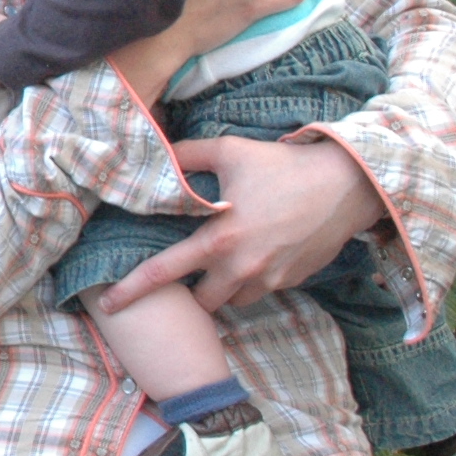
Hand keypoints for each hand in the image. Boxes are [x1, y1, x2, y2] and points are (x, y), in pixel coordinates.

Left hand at [97, 135, 384, 315]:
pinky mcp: (292, 282)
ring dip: (223, 289)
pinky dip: (252, 281)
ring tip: (224, 263)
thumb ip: (188, 156)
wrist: (346, 186)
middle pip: (201, 302)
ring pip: (232, 301)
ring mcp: (269, 279)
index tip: (109, 304)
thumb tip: (159, 153)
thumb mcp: (230, 152)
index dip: (132, 290)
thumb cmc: (284, 167)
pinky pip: (262, 291)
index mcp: (219, 239)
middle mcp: (241, 267)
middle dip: (192, 293)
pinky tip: (257, 255)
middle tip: (190, 274)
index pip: (164, 272)